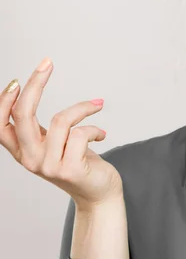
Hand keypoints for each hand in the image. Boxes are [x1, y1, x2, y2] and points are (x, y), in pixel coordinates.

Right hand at [0, 58, 123, 209]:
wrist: (99, 194)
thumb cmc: (78, 162)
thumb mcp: (54, 144)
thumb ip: (42, 127)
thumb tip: (31, 87)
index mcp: (23, 151)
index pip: (0, 125)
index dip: (4, 101)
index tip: (18, 80)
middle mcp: (30, 159)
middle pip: (23, 114)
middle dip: (35, 83)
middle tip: (47, 63)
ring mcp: (48, 166)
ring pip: (61, 120)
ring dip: (83, 108)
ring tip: (96, 106)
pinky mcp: (69, 169)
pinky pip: (82, 133)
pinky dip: (96, 128)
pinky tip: (102, 135)